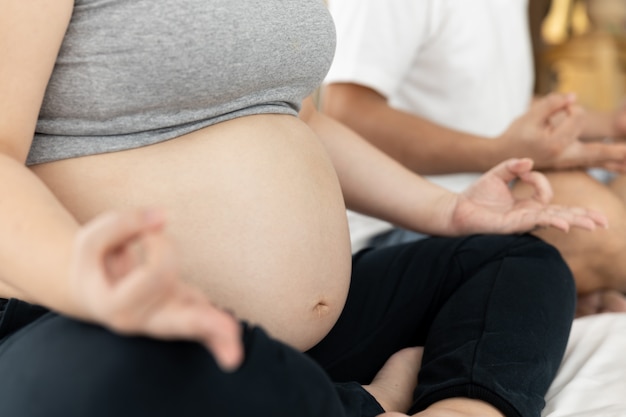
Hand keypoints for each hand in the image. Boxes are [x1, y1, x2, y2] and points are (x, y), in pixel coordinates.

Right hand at [68, 209, 242, 370]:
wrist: (96, 293)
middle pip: (179, 323)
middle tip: (230, 334)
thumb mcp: (93, 240)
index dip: (161, 245)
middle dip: (205, 324)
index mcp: (117, 308)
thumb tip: (163, 217)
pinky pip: (203, 330)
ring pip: (195, 328)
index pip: (156, 273)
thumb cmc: (96, 265)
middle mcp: (145, 322)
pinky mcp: (184, 315)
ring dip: (217, 333)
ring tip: (233, 356)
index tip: (151, 231)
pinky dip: (217, 338)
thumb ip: (124, 223)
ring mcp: (168, 321)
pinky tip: (231, 353)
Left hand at [451, 158, 607, 234]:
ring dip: (575, 221)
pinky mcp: (512, 227)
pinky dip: (552, 222)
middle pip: (562, 215)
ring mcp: (522, 223)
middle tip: (604, 222)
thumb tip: (528, 162)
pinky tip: (565, 224)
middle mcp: (528, 216)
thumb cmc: (475, 195)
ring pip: (554, 221)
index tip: (523, 170)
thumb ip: (513, 166)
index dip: (539, 179)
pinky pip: (535, 223)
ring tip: (595, 225)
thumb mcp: (497, 174)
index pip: (546, 193)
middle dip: (583, 217)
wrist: (455, 210)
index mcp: (527, 206)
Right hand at [498, 93, 625, 171]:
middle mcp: (565, 157)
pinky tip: (624, 167)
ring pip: (599, 160)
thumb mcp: (530, 115)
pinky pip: (595, 164)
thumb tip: (574, 97)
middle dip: (618, 151)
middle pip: (598, 151)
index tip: (562, 106)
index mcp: (554, 144)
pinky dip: (611, 163)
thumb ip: (552, 103)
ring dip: (618, 160)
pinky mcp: (571, 163)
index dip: (572, 106)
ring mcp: (569, 163)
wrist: (504, 157)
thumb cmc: (516, 135)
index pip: (578, 118)